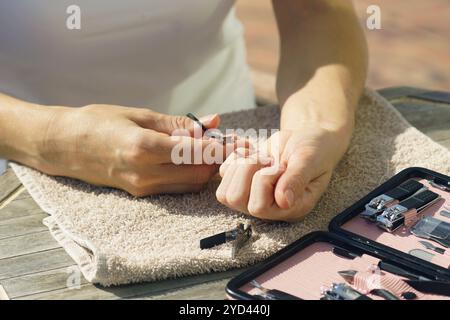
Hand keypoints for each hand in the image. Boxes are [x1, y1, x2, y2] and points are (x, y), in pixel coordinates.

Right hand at [36, 104, 233, 195]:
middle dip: (220, 160)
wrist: (64, 145)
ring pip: (190, 183)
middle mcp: (146, 173)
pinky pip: (176, 186)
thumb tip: (212, 121)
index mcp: (144, 147)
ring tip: (216, 149)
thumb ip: (178, 123)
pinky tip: (195, 159)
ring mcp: (143, 186)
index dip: (222, 147)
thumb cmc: (99, 122)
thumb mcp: (140, 115)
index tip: (240, 141)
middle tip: (233, 144)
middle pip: (198, 173)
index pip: (196, 152)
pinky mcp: (141, 192)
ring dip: (207, 168)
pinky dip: (191, 174)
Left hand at [216, 125, 351, 220]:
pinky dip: (235, 157)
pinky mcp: (242, 183)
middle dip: (248, 170)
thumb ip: (296, 179)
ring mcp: (252, 197)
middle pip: (235, 198)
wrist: (307, 139)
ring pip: (225, 191)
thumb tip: (284, 202)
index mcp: (289, 209)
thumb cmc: (314, 150)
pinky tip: (254, 151)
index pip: (259, 206)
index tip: (281, 166)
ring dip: (240, 165)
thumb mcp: (309, 160)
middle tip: (268, 159)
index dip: (264, 180)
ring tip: (261, 157)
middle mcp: (268, 208)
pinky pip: (223, 174)